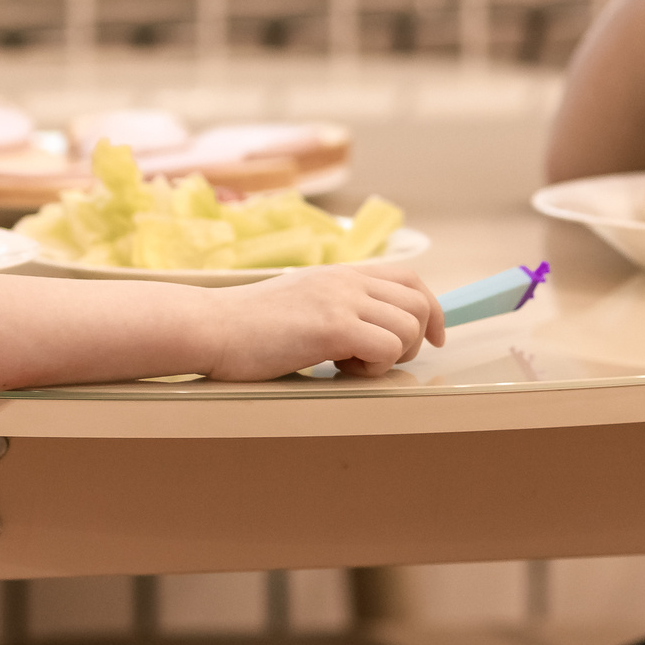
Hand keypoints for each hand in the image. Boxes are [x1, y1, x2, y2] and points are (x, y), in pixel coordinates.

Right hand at [205, 265, 444, 380]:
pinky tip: (338, 369)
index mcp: (340, 274)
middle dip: (415, 341)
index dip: (431, 310)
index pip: (410, 279)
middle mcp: (347, 280)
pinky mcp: (332, 325)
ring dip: (390, 356)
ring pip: (409, 327)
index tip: (434, 339)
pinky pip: (387, 347)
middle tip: (376, 362)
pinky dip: (374, 368)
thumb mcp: (299, 302)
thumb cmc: (244, 327)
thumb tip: (366, 333)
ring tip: (348, 365)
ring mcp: (341, 300)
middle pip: (419, 303)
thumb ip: (333, 307)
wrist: (209, 326)